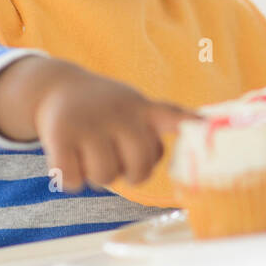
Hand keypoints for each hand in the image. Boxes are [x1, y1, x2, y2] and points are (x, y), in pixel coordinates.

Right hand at [32, 65, 199, 192]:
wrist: (57, 87)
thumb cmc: (107, 108)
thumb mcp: (137, 106)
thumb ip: (163, 123)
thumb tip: (198, 134)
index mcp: (144, 109)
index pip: (174, 116)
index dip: (192, 124)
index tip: (208, 128)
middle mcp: (120, 113)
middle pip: (140, 167)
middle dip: (131, 174)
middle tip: (118, 160)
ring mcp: (91, 122)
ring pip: (105, 176)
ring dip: (98, 176)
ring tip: (91, 153)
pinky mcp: (61, 134)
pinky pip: (74, 179)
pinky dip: (71, 178)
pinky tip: (68, 157)